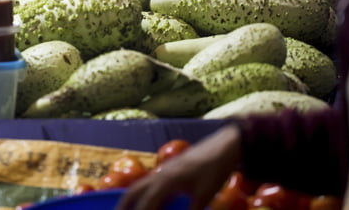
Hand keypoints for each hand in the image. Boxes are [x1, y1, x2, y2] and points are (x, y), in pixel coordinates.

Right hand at [116, 126, 242, 209]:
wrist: (224, 146)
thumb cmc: (215, 170)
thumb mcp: (205, 195)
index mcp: (168, 180)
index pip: (148, 202)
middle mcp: (162, 173)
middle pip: (136, 190)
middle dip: (124, 204)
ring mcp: (165, 169)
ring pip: (141, 184)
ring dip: (131, 197)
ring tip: (125, 209)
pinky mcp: (171, 168)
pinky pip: (150, 181)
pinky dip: (142, 191)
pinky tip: (148, 199)